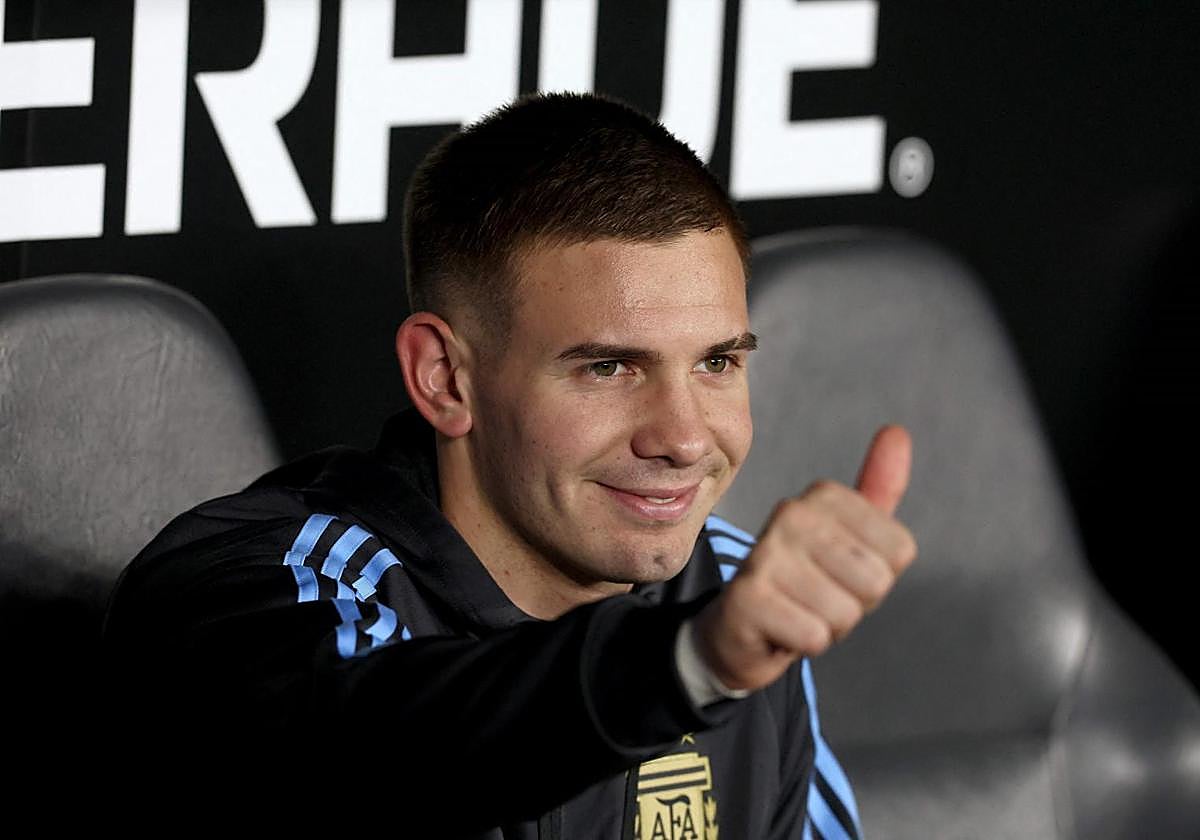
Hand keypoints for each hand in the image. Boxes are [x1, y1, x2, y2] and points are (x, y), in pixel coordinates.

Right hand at [694, 425, 917, 691]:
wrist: (741, 628)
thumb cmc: (806, 580)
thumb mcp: (850, 535)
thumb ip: (878, 487)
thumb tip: (898, 431)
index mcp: (822, 497)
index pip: (900, 552)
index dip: (878, 577)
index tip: (841, 574)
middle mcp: (792, 514)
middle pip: (876, 582)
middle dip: (855, 605)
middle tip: (819, 598)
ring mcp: (765, 553)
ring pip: (845, 612)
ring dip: (828, 627)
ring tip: (799, 612)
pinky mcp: (748, 597)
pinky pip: (814, 635)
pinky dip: (803, 643)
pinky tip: (779, 630)